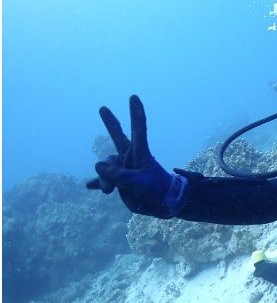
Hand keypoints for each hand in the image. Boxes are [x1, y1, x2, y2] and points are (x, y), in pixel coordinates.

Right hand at [86, 95, 186, 218]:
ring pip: (105, 167)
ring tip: (108, 191)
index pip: (138, 128)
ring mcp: (124, 169)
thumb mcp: (138, 182)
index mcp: (140, 152)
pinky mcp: (119, 182)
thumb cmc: (156, 190)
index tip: (134, 97)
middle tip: (103, 108)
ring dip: (104, 179)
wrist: (162, 205)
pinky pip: (103, 180)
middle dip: (110, 123)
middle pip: (118, 136)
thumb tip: (97, 165)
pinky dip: (97, 182)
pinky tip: (88, 186)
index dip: (136, 113)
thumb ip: (119, 175)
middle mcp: (130, 157)